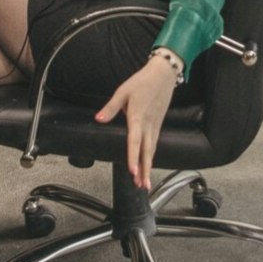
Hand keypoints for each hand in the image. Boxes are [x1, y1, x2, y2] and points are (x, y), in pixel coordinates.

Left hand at [95, 55, 178, 190]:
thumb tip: (99, 119)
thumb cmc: (142, 82)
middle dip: (144, 170)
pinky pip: (154, 143)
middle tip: (142, 186)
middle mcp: (148, 124)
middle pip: (147, 151)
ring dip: (148, 166)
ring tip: (144, 181)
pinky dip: (151, 155)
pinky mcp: (158, 124)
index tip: (133, 171)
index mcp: (137, 117)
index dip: (133, 158)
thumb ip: (111, 108)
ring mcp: (155, 125)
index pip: (134, 142)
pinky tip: (149, 162)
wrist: (163, 75)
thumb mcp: (123, 92)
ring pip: (152, 149)